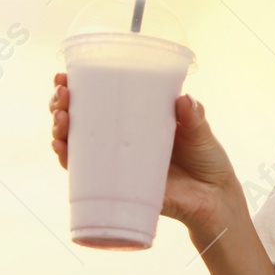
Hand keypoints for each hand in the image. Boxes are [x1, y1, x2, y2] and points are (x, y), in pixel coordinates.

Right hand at [49, 74, 243, 233]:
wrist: (215, 198)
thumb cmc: (206, 159)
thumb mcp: (200, 131)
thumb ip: (194, 116)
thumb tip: (183, 100)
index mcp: (134, 121)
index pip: (98, 100)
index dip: (76, 88)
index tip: (65, 76)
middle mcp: (118, 142)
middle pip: (77, 122)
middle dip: (60, 106)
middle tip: (62, 94)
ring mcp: (115, 165)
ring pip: (75, 147)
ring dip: (59, 131)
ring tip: (60, 118)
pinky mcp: (118, 188)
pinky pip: (86, 178)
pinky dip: (69, 162)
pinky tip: (61, 149)